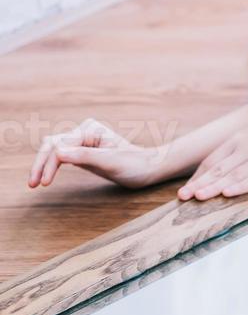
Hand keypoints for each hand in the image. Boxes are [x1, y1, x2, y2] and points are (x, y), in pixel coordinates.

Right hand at [28, 117, 160, 189]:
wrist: (149, 168)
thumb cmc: (135, 165)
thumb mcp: (112, 163)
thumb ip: (85, 157)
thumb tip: (57, 153)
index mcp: (90, 130)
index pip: (61, 146)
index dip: (49, 164)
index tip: (43, 183)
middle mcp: (84, 131)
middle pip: (52, 145)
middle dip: (41, 164)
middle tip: (32, 184)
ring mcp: (82, 140)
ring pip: (53, 149)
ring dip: (43, 164)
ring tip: (34, 182)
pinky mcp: (83, 151)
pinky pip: (61, 156)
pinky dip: (51, 165)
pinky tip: (45, 176)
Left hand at [177, 112, 247, 199]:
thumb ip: (240, 148)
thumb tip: (223, 167)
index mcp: (239, 138)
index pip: (212, 161)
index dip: (198, 177)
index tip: (186, 190)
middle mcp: (247, 145)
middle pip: (219, 169)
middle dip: (200, 184)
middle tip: (183, 197)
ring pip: (234, 175)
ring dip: (215, 187)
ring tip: (199, 197)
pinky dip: (241, 186)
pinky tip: (229, 193)